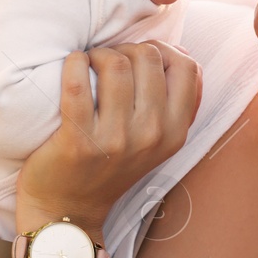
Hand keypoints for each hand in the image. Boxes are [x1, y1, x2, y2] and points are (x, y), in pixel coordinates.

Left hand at [14, 40, 200, 235]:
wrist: (70, 209)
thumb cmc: (110, 165)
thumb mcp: (156, 140)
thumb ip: (172, 100)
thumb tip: (176, 49)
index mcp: (174, 132)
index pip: (187, 68)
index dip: (162, 51)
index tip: (140, 58)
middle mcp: (151, 135)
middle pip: (147, 57)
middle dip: (125, 49)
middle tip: (107, 61)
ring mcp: (116, 139)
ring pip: (115, 64)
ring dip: (98, 54)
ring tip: (88, 65)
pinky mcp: (79, 140)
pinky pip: (77, 82)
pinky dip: (72, 63)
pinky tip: (72, 65)